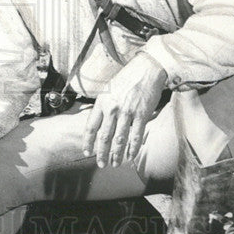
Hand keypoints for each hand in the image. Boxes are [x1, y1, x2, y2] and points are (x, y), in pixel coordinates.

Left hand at [82, 53, 167, 168]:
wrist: (146, 70)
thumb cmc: (126, 79)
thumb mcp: (108, 90)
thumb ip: (102, 106)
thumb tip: (97, 122)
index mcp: (101, 103)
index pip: (91, 127)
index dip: (88, 142)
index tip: (87, 152)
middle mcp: (112, 109)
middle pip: (104, 137)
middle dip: (101, 153)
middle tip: (101, 164)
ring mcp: (127, 113)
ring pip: (119, 140)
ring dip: (117, 154)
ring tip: (115, 163)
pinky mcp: (141, 115)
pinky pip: (135, 136)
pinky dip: (133, 148)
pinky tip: (131, 156)